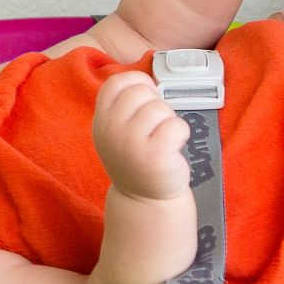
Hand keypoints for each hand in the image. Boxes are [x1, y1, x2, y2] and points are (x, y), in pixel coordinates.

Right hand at [92, 71, 193, 201]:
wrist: (145, 201)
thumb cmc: (138, 158)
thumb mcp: (119, 130)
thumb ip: (126, 105)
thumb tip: (149, 82)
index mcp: (101, 120)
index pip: (117, 82)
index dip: (138, 84)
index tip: (147, 101)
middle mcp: (110, 130)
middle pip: (141, 91)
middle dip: (156, 104)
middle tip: (155, 128)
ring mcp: (130, 143)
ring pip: (160, 107)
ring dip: (169, 121)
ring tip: (163, 141)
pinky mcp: (154, 156)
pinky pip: (176, 125)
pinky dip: (181, 134)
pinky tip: (173, 149)